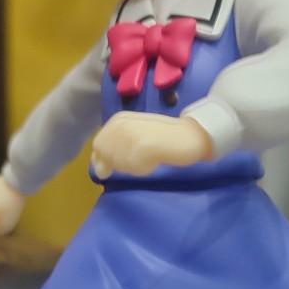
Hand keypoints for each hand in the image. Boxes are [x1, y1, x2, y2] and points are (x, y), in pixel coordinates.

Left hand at [90, 113, 211, 178]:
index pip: (98, 145)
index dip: (107, 159)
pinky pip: (134, 168)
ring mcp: (131, 134)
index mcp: (118, 120)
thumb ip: (114, 148)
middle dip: (121, 163)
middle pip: (106, 157)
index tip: (127, 159)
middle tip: (142, 157)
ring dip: (135, 167)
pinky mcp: (142, 145)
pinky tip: (156, 159)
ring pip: (120, 164)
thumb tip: (97, 167)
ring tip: (151, 156)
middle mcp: (121, 124)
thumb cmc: (163, 138)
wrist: (190, 134)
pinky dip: (145, 169)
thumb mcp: (134, 138)